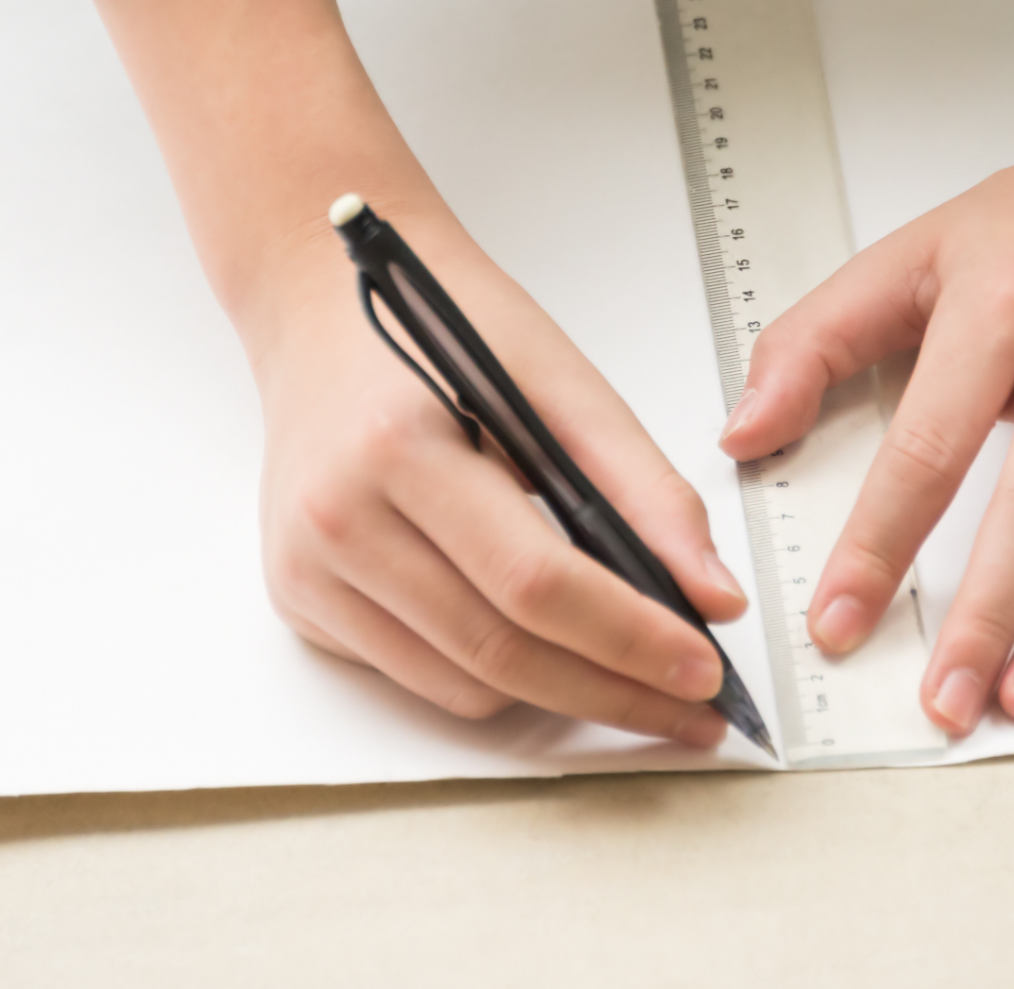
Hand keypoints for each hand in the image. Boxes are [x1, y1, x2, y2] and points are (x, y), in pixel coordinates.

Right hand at [85, 0, 745, 744]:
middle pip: (499, 652)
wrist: (324, 304)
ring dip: (560, 696)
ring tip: (636, 680)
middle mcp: (336, 521)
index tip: (704, 669)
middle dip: (612, 693)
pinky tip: (549, 649)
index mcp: (397, 449)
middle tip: (693, 709)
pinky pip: (420, 676)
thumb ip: (644, 490)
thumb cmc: (444, 326)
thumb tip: (711, 595)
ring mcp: (307, 570)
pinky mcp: (301, 600)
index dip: (629, 637)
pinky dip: (495, 677)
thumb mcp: (559, 380)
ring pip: (463, 686)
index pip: (534, 582)